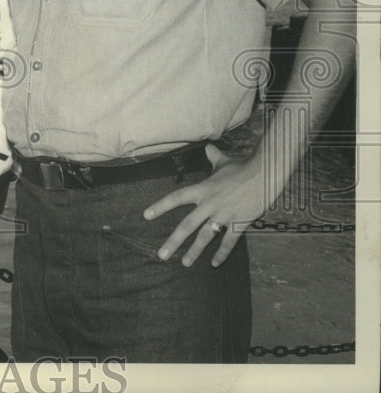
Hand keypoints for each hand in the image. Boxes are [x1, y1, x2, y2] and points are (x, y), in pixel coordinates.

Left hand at [143, 144, 266, 267]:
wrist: (265, 174)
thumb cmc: (243, 167)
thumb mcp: (223, 161)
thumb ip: (212, 156)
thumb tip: (208, 147)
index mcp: (202, 189)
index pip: (176, 198)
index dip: (160, 206)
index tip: (146, 215)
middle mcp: (210, 203)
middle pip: (187, 225)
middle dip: (173, 241)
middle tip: (162, 254)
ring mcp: (224, 214)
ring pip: (205, 236)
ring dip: (195, 251)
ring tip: (184, 263)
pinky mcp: (240, 222)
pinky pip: (229, 241)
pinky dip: (222, 253)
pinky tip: (215, 264)